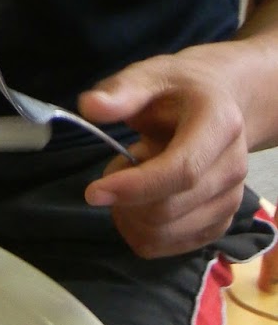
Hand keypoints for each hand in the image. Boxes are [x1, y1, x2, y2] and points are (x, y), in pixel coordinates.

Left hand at [78, 46, 249, 258]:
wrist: (214, 106)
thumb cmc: (177, 91)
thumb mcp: (149, 76)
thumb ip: (121, 92)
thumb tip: (91, 106)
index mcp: (220, 125)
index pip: (181, 171)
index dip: (136, 187)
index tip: (94, 191)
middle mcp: (233, 168)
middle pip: (170, 209)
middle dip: (125, 198)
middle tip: (116, 167)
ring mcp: (230, 201)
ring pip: (164, 234)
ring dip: (129, 216)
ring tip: (129, 180)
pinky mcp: (218, 224)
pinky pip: (166, 247)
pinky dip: (139, 232)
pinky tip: (136, 203)